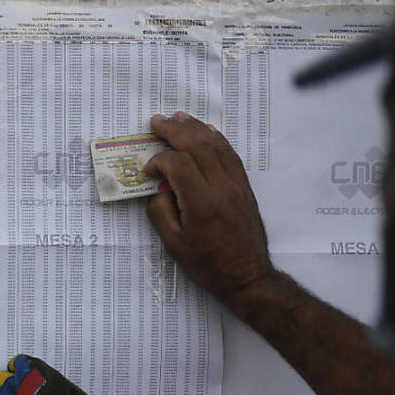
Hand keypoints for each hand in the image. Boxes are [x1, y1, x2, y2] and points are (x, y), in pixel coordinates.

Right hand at [144, 111, 276, 304]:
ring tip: (178, 118)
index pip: (179, 166)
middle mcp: (222, 188)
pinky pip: (230, 154)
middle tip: (156, 122)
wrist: (247, 276)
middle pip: (199, 146)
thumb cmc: (207, 265)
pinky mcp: (245, 186)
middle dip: (175, 131)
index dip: (159, 162)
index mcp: (202, 204)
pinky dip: (216, 139)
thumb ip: (160, 212)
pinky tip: (206, 131)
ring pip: (216, 145)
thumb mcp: (174, 245)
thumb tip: (158, 189)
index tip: (148, 172)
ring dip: (195, 129)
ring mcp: (237, 185)